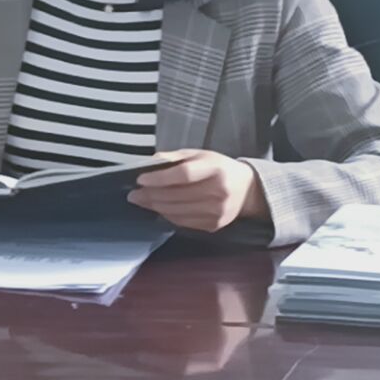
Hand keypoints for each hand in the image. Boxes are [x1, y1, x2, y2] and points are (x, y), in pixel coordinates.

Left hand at [128, 149, 267, 231]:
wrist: (247, 190)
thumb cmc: (219, 168)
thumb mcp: (201, 155)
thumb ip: (176, 157)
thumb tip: (149, 163)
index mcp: (215, 169)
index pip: (183, 175)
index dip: (160, 178)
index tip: (140, 179)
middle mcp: (218, 192)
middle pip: (177, 196)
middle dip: (151, 195)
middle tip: (133, 193)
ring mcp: (216, 212)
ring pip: (177, 212)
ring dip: (155, 207)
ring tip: (141, 201)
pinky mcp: (213, 225)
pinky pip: (183, 222)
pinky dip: (167, 215)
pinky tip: (158, 208)